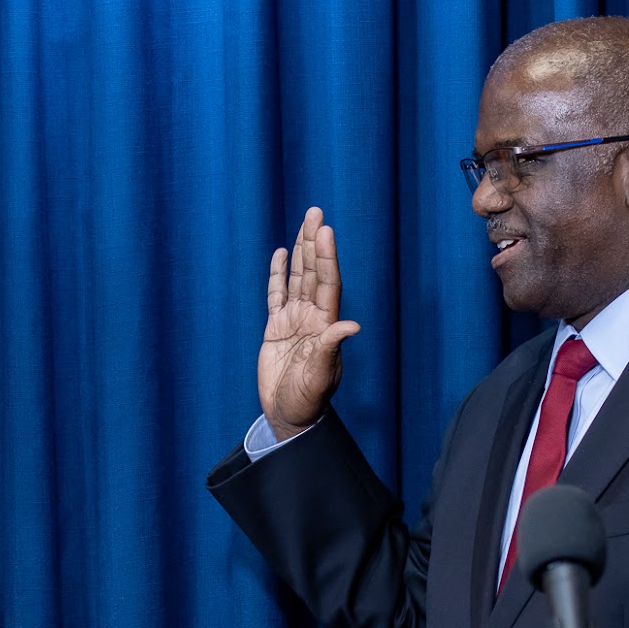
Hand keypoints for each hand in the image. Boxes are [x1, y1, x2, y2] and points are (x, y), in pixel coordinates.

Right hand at [257, 207, 359, 439]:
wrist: (289, 416)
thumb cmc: (308, 400)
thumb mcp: (321, 375)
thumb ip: (332, 348)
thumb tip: (352, 326)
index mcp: (325, 325)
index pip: (327, 283)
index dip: (327, 257)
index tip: (326, 231)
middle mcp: (312, 317)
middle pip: (313, 272)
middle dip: (314, 242)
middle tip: (315, 212)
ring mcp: (294, 321)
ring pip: (297, 277)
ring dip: (301, 250)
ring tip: (304, 222)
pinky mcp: (276, 329)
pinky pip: (276, 295)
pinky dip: (279, 274)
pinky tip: (282, 254)